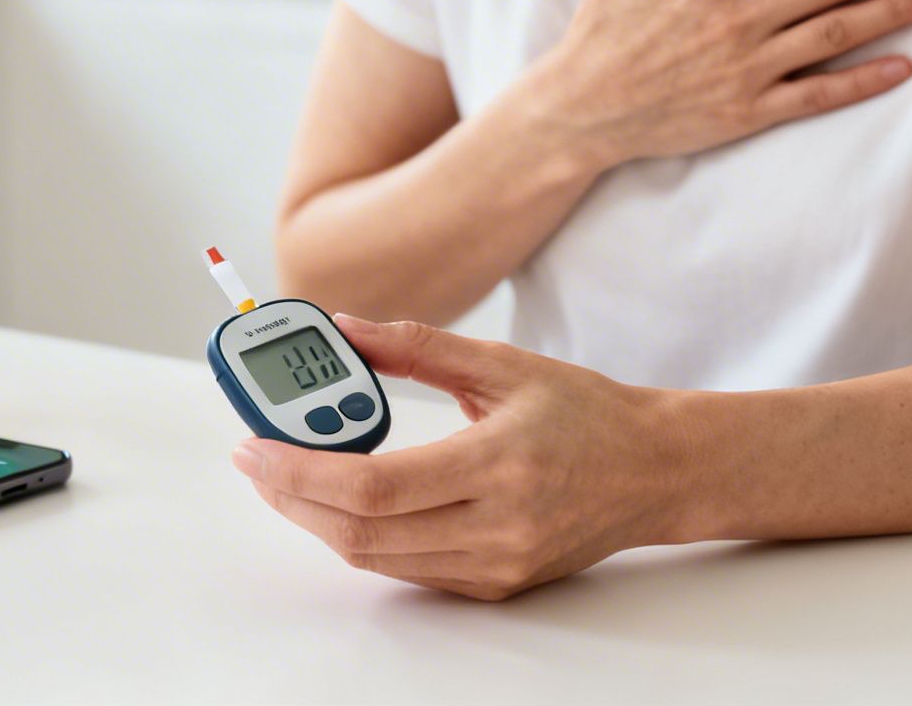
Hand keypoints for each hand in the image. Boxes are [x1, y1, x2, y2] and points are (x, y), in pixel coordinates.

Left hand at [232, 314, 690, 600]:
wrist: (657, 472)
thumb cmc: (586, 412)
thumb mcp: (503, 364)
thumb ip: (417, 346)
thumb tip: (344, 327)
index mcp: (497, 464)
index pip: (372, 485)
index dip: (300, 470)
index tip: (255, 445)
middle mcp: (496, 526)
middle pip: (361, 531)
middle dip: (291, 496)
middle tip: (255, 460)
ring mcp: (496, 564)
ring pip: (376, 558)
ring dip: (318, 520)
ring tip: (286, 476)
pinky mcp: (496, 584)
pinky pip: (407, 570)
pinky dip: (362, 537)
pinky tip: (340, 502)